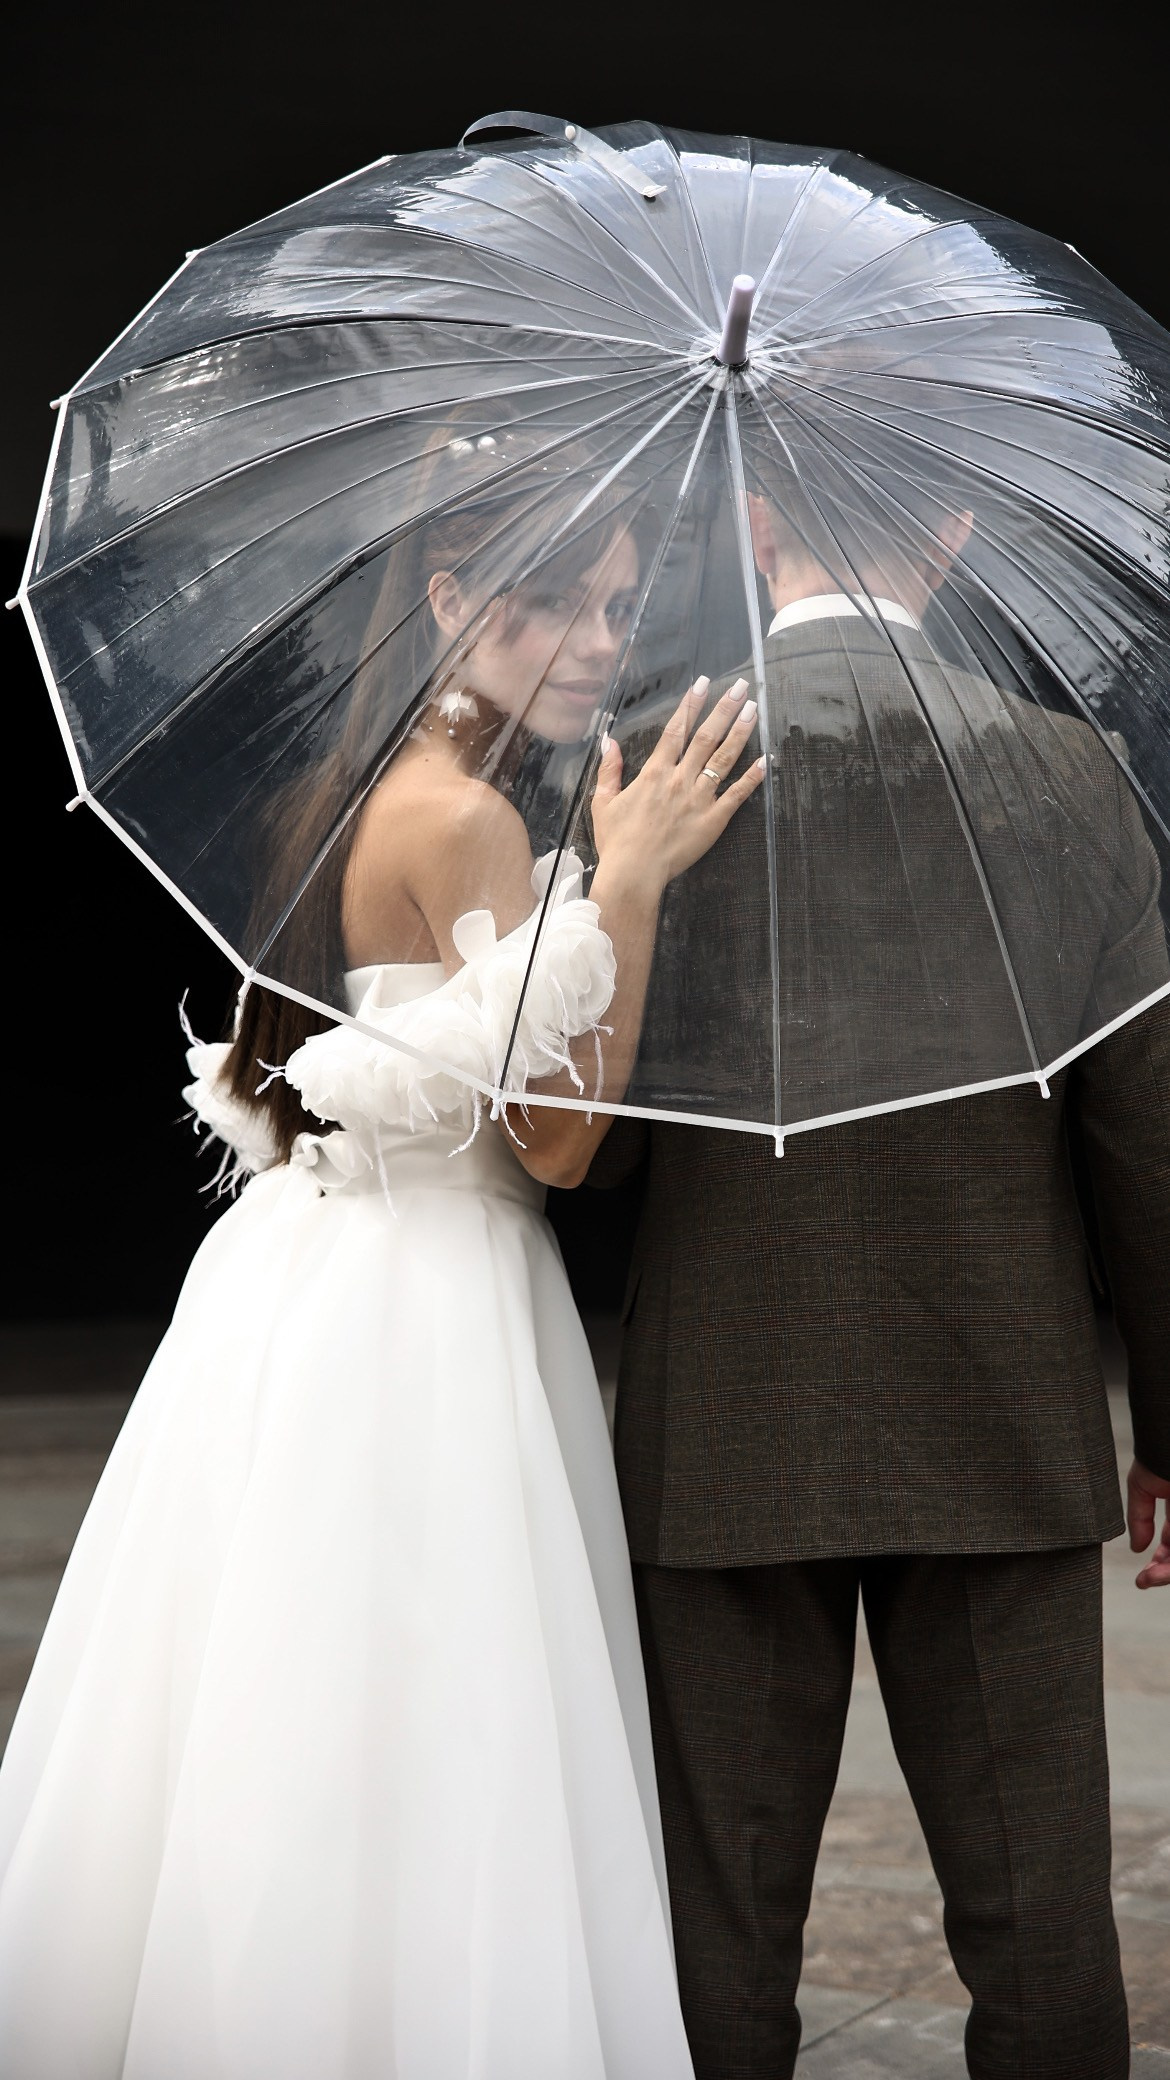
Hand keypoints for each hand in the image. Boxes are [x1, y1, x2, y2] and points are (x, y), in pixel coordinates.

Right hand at [590, 677, 765, 895]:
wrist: (634, 873)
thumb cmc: (617, 841)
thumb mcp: (604, 801)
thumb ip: (609, 769)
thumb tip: (609, 741)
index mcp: (654, 772)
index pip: (676, 730)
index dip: (691, 704)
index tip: (703, 683)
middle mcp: (680, 779)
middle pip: (706, 736)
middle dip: (724, 708)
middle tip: (740, 686)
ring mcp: (699, 798)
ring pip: (724, 758)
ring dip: (740, 731)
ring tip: (753, 709)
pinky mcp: (714, 820)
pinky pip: (737, 795)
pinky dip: (752, 777)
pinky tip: (766, 760)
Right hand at [1127, 1458, 1169, 1588]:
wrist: (1168, 1441)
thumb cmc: (1160, 1454)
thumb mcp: (1142, 1486)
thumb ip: (1138, 1517)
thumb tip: (1137, 1547)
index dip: (1159, 1563)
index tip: (1142, 1576)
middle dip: (1162, 1572)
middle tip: (1144, 1581)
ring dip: (1168, 1572)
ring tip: (1150, 1578)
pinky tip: (1161, 1568)